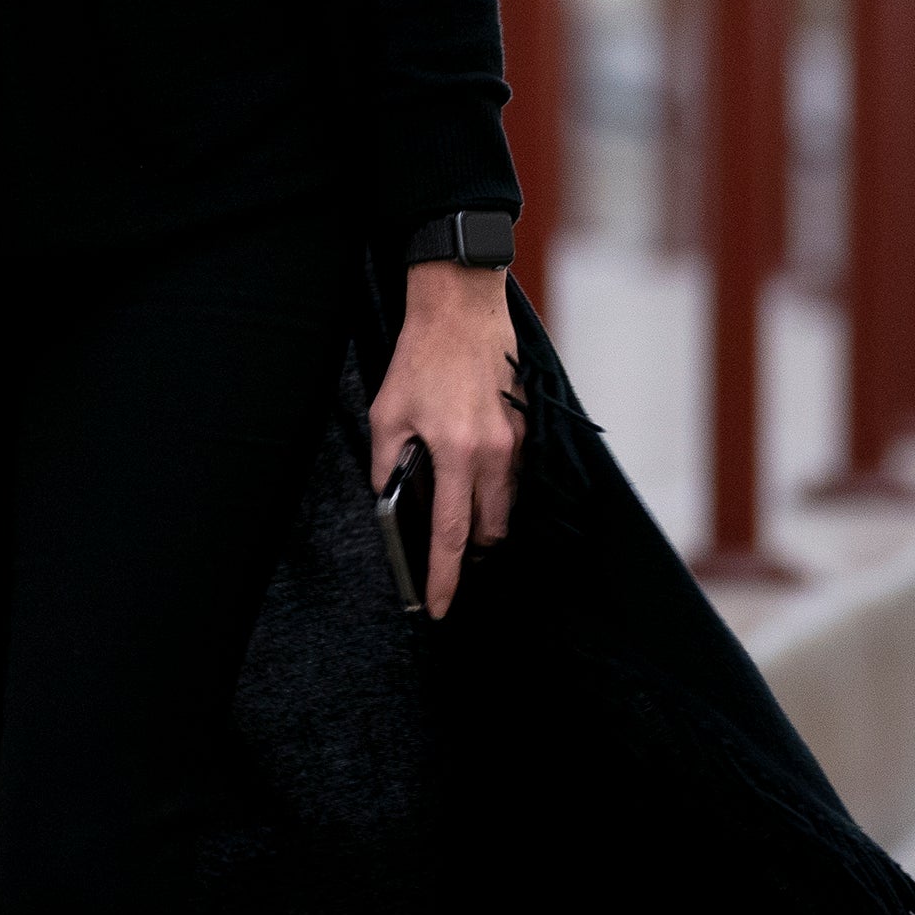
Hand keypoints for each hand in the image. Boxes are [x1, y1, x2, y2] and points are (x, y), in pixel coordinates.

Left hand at [366, 262, 526, 618]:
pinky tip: (474, 475)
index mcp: (456, 452)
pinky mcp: (527, 427)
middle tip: (447, 554)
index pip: (450, 534)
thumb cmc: (422, 355)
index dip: (444, 576)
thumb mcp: (387, 411)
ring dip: (484, 520)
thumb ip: (388, 462)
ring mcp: (517, 440)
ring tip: (458, 512)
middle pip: (489, 530)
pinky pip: (515, 477)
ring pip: (506, 506)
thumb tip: (390, 497)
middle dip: (469, 550)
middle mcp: (494, 452)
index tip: (439, 607)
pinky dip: (496, 488)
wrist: (462, 307)